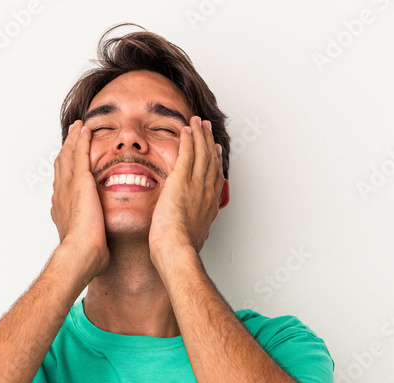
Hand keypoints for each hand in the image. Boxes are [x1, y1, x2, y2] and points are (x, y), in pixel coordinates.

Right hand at [50, 120, 108, 276]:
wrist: (79, 253)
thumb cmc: (85, 256)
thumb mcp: (88, 245)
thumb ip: (93, 240)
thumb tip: (101, 249)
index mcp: (62, 209)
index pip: (63, 187)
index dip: (66, 175)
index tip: (70, 168)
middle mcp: (61, 195)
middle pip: (61, 166)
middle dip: (66, 151)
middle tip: (71, 138)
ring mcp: (68, 186)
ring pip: (68, 156)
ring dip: (73, 140)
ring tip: (78, 128)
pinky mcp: (80, 180)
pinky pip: (79, 153)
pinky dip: (81, 139)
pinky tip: (85, 129)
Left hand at [148, 116, 225, 257]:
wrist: (176, 248)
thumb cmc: (180, 248)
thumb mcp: (194, 236)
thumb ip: (193, 226)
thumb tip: (188, 228)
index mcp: (210, 204)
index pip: (215, 176)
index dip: (216, 160)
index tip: (215, 150)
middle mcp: (207, 191)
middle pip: (211, 160)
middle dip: (209, 141)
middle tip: (208, 129)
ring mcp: (196, 184)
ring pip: (201, 152)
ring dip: (200, 134)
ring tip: (197, 122)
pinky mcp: (181, 179)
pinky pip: (187, 152)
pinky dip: (188, 139)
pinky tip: (186, 129)